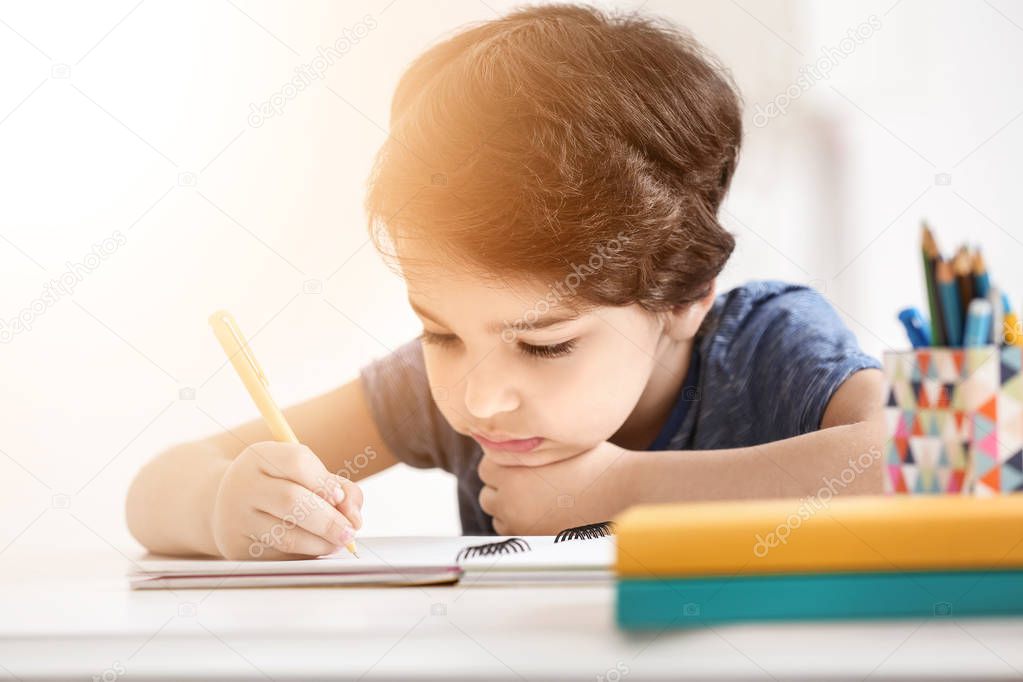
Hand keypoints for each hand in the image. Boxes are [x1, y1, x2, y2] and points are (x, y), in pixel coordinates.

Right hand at [212, 442, 363, 559]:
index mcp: (260, 457)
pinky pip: (280, 555)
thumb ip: (337, 487)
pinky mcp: (237, 547)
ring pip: (286, 535)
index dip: (324, 481)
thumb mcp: (303, 474)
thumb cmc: (278, 485)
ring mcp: (236, 518)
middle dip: (328, 520)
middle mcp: (243, 485)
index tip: (339, 497)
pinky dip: (305, 555)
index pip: (296, 461)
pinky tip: (315, 549)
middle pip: (291, 500)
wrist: (225, 503)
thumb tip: (354, 517)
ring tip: (337, 542)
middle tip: (349, 532)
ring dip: (320, 543)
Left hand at [477, 441, 635, 534]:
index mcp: (511, 472)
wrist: (625, 493)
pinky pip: (515, 535)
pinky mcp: (536, 543)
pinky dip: (523, 526)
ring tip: (539, 499)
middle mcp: (510, 501)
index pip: (485, 467)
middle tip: (529, 482)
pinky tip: (546, 514)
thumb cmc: (597, 463)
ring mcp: (521, 526)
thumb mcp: (560, 444)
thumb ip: (531, 446)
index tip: (520, 463)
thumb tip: (513, 440)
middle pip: (488, 495)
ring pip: (499, 518)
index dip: (503, 464)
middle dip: (503, 489)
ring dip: (511, 510)